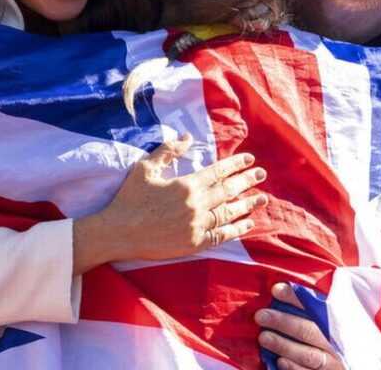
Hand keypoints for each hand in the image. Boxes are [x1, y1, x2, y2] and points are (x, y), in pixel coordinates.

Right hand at [73, 134, 267, 273]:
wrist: (118, 232)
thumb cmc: (129, 198)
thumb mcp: (145, 168)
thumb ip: (168, 151)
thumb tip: (187, 137)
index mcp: (187, 184)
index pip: (218, 172)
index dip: (236, 164)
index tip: (249, 159)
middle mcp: (196, 205)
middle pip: (228, 190)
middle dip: (247, 181)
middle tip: (262, 174)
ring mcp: (197, 226)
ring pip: (229, 212)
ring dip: (247, 204)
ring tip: (262, 198)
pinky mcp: (194, 244)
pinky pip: (222, 235)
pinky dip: (237, 229)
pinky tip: (248, 223)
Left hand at [257, 283, 342, 369]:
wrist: (337, 366)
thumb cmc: (326, 343)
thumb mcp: (322, 324)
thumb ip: (306, 310)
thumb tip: (279, 290)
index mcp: (335, 324)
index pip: (315, 306)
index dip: (295, 297)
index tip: (276, 290)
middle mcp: (334, 344)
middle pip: (309, 331)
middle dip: (284, 322)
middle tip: (260, 316)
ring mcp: (332, 363)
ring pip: (308, 355)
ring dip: (284, 345)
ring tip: (263, 337)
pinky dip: (294, 368)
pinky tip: (280, 361)